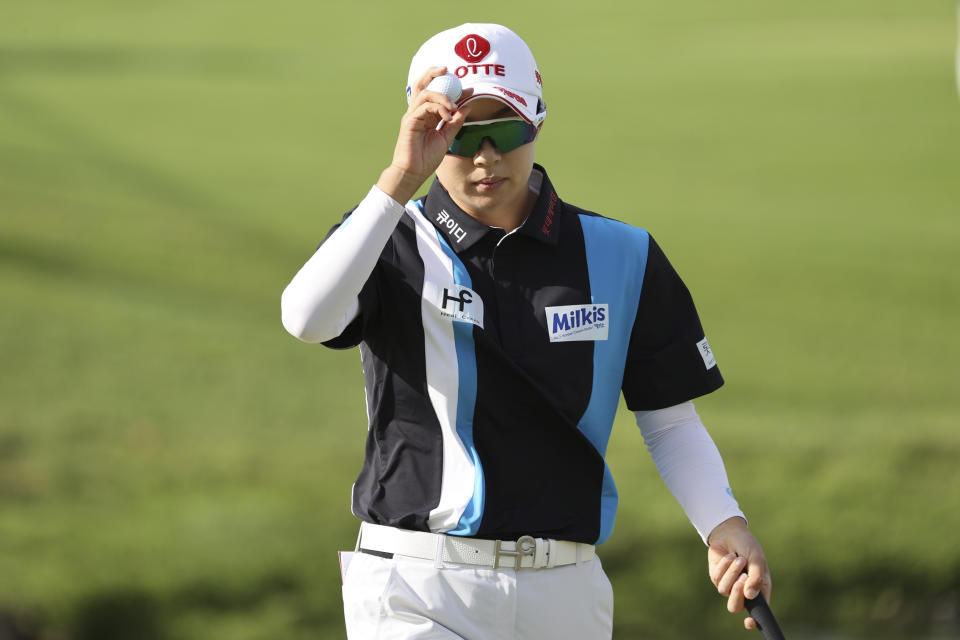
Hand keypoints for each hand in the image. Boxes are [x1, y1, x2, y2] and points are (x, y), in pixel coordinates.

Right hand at [377, 67, 473, 203]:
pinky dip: (438, 108)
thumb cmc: (426, 159)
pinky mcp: (410, 121)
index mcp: (425, 115)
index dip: (453, 89)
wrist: (414, 173)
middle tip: (448, 70)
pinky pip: (424, 106)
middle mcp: (417, 112)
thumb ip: (455, 123)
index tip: (469, 90)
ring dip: (442, 97)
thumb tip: (467, 107)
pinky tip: (448, 116)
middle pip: (422, 85)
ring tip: (454, 107)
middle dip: (433, 73)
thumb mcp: (446, 138)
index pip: (437, 94)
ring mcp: (412, 115)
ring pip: (425, 93)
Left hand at [707, 516, 771, 630]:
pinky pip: (717, 578)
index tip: (749, 622)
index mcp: (758, 590)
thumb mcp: (757, 559)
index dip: (753, 621)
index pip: (757, 612)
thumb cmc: (748, 546)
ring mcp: (728, 585)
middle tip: (742, 577)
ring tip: (739, 558)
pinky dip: (725, 565)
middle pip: (735, 607)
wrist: (731, 532)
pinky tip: (730, 556)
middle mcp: (743, 591)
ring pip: (725, 590)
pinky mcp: (716, 577)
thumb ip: (756, 577)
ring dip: (732, 572)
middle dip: (737, 593)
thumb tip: (749, 595)